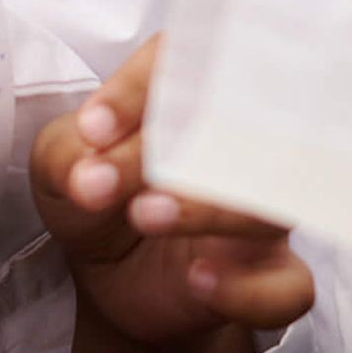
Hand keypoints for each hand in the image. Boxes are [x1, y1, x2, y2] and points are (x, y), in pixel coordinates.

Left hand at [31, 37, 313, 352]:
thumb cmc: (98, 191)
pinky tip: (197, 279)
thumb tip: (89, 177)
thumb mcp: (61, 164)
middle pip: (241, 130)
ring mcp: (261, 209)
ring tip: (143, 214)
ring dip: (206, 209)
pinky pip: (290, 285)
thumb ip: (69, 157)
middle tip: (106, 178)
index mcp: (190, 94)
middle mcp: (240, 144)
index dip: (139, 88)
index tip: (91, 128)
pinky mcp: (270, 274)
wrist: (111, 275)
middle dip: (175, 148)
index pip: (186, 63)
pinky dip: (249, 289)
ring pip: (268, 205)